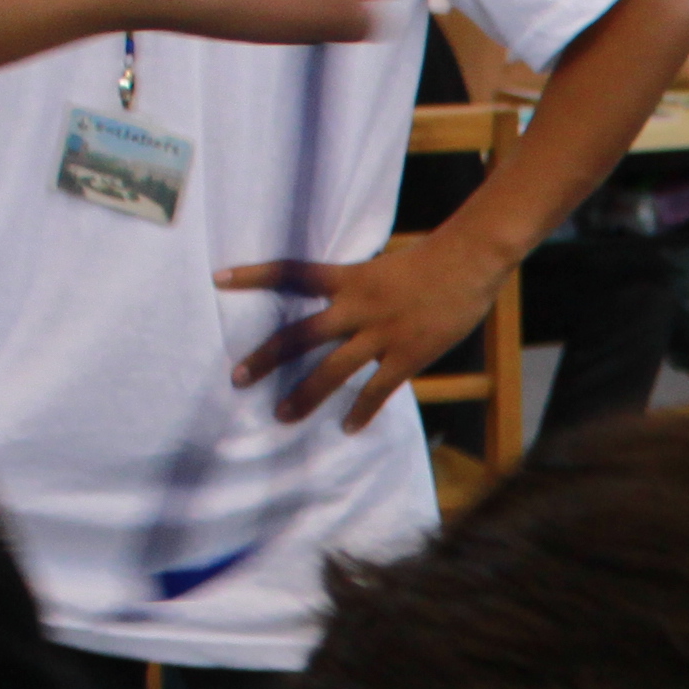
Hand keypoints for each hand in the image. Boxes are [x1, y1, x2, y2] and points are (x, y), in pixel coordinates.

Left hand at [220, 223, 500, 426]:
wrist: (469, 263)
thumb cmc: (431, 261)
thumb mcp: (383, 268)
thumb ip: (359, 289)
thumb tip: (343, 308)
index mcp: (349, 279)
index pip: (292, 273)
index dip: (254, 275)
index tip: (219, 279)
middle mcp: (357, 308)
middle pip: (300, 335)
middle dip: (267, 358)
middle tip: (238, 377)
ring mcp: (381, 335)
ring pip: (333, 371)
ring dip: (304, 395)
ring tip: (281, 415)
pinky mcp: (407, 356)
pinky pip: (378, 390)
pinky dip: (361, 411)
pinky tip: (347, 427)